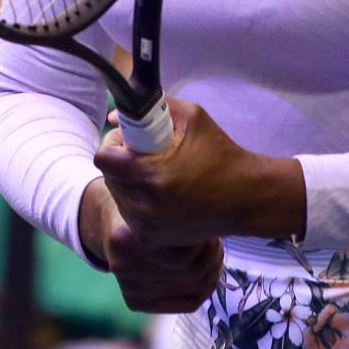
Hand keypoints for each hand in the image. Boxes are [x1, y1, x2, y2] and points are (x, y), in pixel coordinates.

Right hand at [78, 179, 221, 313]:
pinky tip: (208, 271)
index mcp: (124, 238)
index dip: (206, 237)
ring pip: (195, 286)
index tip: (208, 221)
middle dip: (212, 253)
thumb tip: (215, 204)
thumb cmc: (138, 201)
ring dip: (213, 268)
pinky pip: (188, 302)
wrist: (105, 221)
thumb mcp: (148, 190)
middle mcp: (123, 266)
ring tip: (213, 251)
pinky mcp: (135, 302)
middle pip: (191, 270)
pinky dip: (206, 289)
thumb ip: (174, 199)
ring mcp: (129, 287)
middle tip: (215, 237)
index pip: (184, 251)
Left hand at [94, 98, 302, 247]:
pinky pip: (129, 214)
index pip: (103, 159)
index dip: (113, 144)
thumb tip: (116, 117)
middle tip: (142, 156)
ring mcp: (147, 225)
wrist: (245, 198)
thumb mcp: (192, 118)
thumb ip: (152, 110)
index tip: (128, 141)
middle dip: (120, 163)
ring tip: (153, 175)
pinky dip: (137, 202)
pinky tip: (158, 194)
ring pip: (117, 197)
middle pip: (107, 177)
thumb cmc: (219, 154)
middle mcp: (145, 204)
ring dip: (127, 184)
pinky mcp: (152, 239)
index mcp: (150, 174)